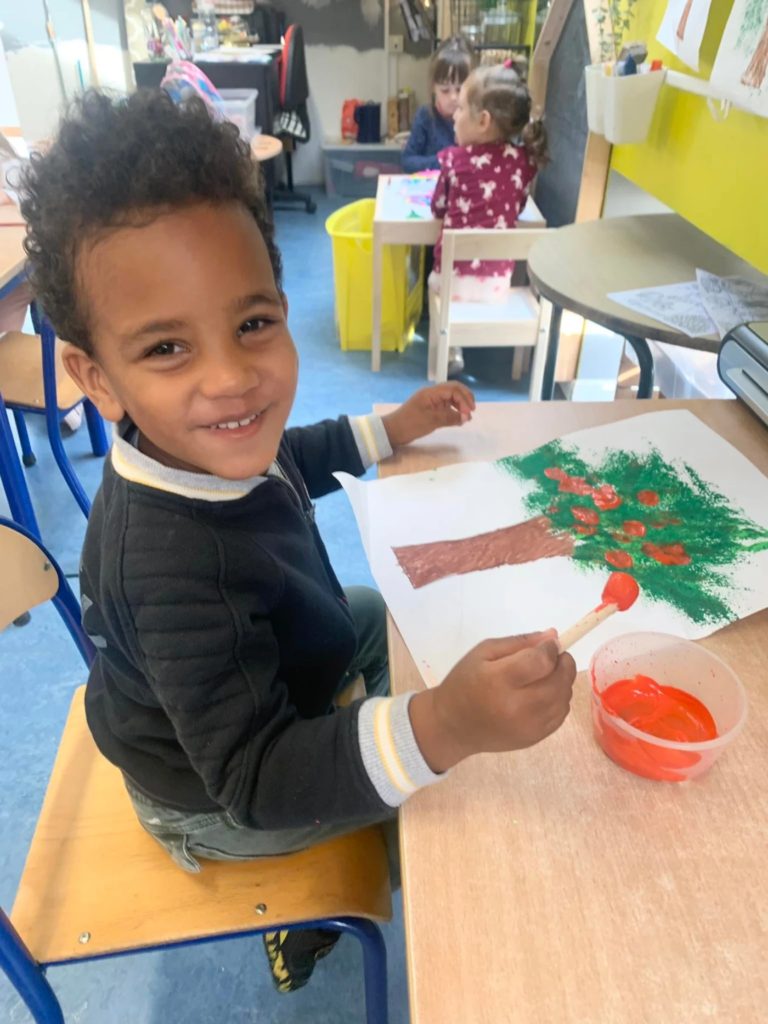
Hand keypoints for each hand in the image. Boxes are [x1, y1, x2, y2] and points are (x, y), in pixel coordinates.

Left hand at [382, 383, 475, 447]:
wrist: (392, 432)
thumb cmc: (409, 425)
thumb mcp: (430, 422)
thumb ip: (449, 418)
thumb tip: (466, 417)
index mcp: (431, 392)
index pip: (453, 390)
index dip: (464, 400)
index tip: (469, 414)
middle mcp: (432, 393)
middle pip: (454, 389)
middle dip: (465, 398)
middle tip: (472, 411)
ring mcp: (431, 400)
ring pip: (451, 397)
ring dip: (460, 404)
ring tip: (467, 416)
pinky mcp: (430, 408)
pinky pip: (446, 405)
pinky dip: (454, 410)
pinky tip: (458, 419)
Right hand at [409, 632, 575, 773]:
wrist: (453, 726)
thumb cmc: (464, 683)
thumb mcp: (483, 653)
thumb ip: (519, 642)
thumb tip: (552, 636)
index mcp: (499, 680)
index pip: (541, 661)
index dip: (551, 648)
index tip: (550, 643)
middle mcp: (517, 706)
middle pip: (559, 681)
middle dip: (564, 663)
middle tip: (555, 656)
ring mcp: (529, 726)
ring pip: (564, 698)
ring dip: (563, 682)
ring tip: (548, 674)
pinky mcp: (535, 738)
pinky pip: (560, 715)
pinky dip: (559, 700)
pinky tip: (545, 693)